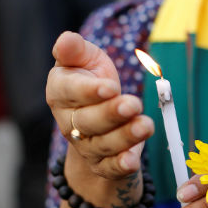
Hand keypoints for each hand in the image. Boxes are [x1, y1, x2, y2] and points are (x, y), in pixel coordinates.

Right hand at [46, 31, 154, 179]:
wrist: (99, 119)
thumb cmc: (94, 81)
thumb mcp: (86, 60)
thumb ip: (76, 51)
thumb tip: (67, 39)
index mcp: (61, 93)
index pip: (70, 92)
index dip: (89, 91)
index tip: (111, 87)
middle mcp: (69, 123)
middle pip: (88, 121)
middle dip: (111, 114)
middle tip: (133, 104)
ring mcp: (86, 146)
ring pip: (103, 144)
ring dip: (125, 137)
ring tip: (146, 125)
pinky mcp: (104, 165)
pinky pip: (111, 168)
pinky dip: (121, 165)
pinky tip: (133, 161)